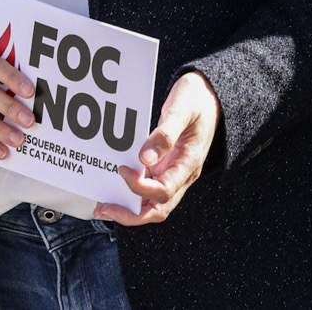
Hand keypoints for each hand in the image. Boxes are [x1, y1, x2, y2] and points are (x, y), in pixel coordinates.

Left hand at [95, 71, 219, 226]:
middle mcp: (181, 175)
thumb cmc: (196, 100)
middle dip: (130, 214)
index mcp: (188, 164)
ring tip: (103, 204)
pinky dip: (131, 193)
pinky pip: (148, 189)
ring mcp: (174, 173)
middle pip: (158, 209)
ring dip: (129, 209)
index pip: (163, 191)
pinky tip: (114, 185)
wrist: (208, 96)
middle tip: (104, 207)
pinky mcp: (166, 168)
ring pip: (153, 204)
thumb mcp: (182, 109)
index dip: (140, 187)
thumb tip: (144, 158)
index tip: (122, 169)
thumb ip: (166, 134)